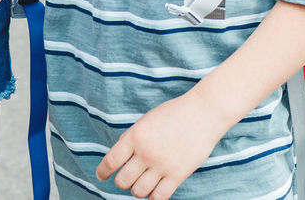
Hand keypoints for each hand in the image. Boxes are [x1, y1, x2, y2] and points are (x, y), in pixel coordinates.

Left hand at [96, 92, 229, 199]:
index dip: (102, 172)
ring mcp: (162, 165)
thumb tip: (118, 159)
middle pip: (122, 181)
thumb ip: (132, 138)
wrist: (203, 113)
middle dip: (122, 182)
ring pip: (138, 192)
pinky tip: (156, 189)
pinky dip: (154, 196)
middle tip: (128, 178)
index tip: (101, 177)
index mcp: (135, 136)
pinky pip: (158, 197)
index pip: (111, 161)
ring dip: (138, 190)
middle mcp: (146, 152)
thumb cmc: (174, 114)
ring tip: (144, 182)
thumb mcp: (147, 120)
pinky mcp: (177, 175)